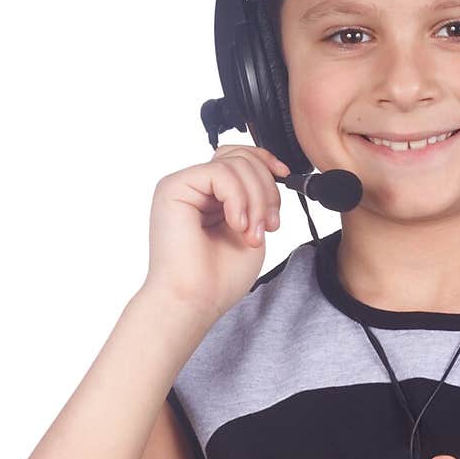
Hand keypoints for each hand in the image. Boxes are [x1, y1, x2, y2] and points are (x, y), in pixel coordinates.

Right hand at [142, 143, 289, 322]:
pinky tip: (236, 225)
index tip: (286, 177)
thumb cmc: (217, 278)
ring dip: (255, 201)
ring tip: (251, 234)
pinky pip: (219, 173)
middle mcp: (195, 187)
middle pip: (242, 157)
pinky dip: (238, 199)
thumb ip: (256, 199)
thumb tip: (272, 171)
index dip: (266, 162)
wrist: (194, 301)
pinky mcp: (173, 188)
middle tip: (268, 227)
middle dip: (266, 190)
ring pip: (235, 163)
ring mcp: (183, 185)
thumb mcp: (251, 229)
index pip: (240, 158)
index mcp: (211, 196)